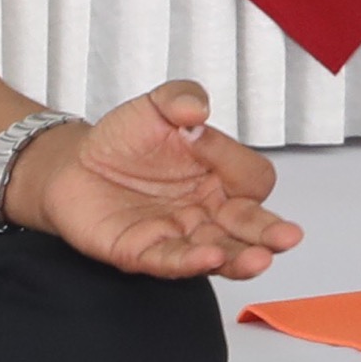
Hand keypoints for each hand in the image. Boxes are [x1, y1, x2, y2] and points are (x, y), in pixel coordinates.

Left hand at [27, 83, 295, 280]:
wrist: (73, 165)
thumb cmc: (122, 140)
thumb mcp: (153, 107)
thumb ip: (180, 98)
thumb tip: (198, 109)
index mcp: (222, 176)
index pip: (252, 177)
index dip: (232, 158)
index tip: (197, 136)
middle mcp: (209, 210)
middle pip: (251, 226)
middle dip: (271, 233)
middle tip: (287, 236)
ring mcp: (180, 235)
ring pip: (222, 253)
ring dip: (241, 258)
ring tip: (258, 259)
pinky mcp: (144, 253)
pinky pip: (173, 262)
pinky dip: (192, 263)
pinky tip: (210, 258)